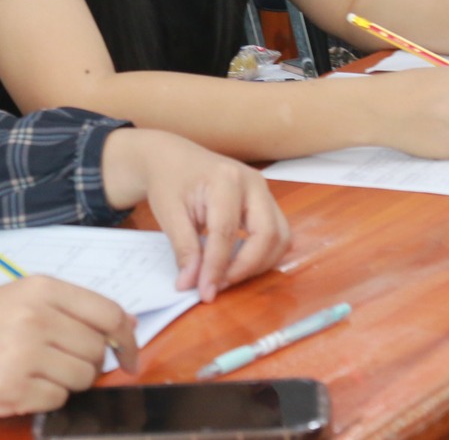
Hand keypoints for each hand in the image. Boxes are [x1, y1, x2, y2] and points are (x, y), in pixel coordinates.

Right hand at [0, 276, 136, 415]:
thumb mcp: (20, 297)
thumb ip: (71, 309)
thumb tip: (126, 327)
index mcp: (40, 289)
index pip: (109, 314)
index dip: (127, 338)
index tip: (130, 355)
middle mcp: (35, 318)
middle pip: (97, 351)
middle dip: (88, 362)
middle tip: (58, 360)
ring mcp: (23, 356)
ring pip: (82, 380)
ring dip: (66, 382)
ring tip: (35, 371)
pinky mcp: (11, 390)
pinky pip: (57, 401)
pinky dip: (45, 398)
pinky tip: (20, 385)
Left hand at [99, 128, 290, 302]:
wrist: (173, 158)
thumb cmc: (169, 180)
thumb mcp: (168, 212)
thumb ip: (183, 248)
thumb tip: (191, 284)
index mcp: (225, 179)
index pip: (226, 231)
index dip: (217, 266)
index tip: (205, 291)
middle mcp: (253, 183)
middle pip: (267, 234)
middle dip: (246, 267)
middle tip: (219, 285)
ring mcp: (264, 191)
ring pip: (280, 237)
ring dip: (259, 264)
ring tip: (227, 276)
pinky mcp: (266, 202)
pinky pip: (277, 234)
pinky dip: (263, 255)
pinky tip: (237, 263)